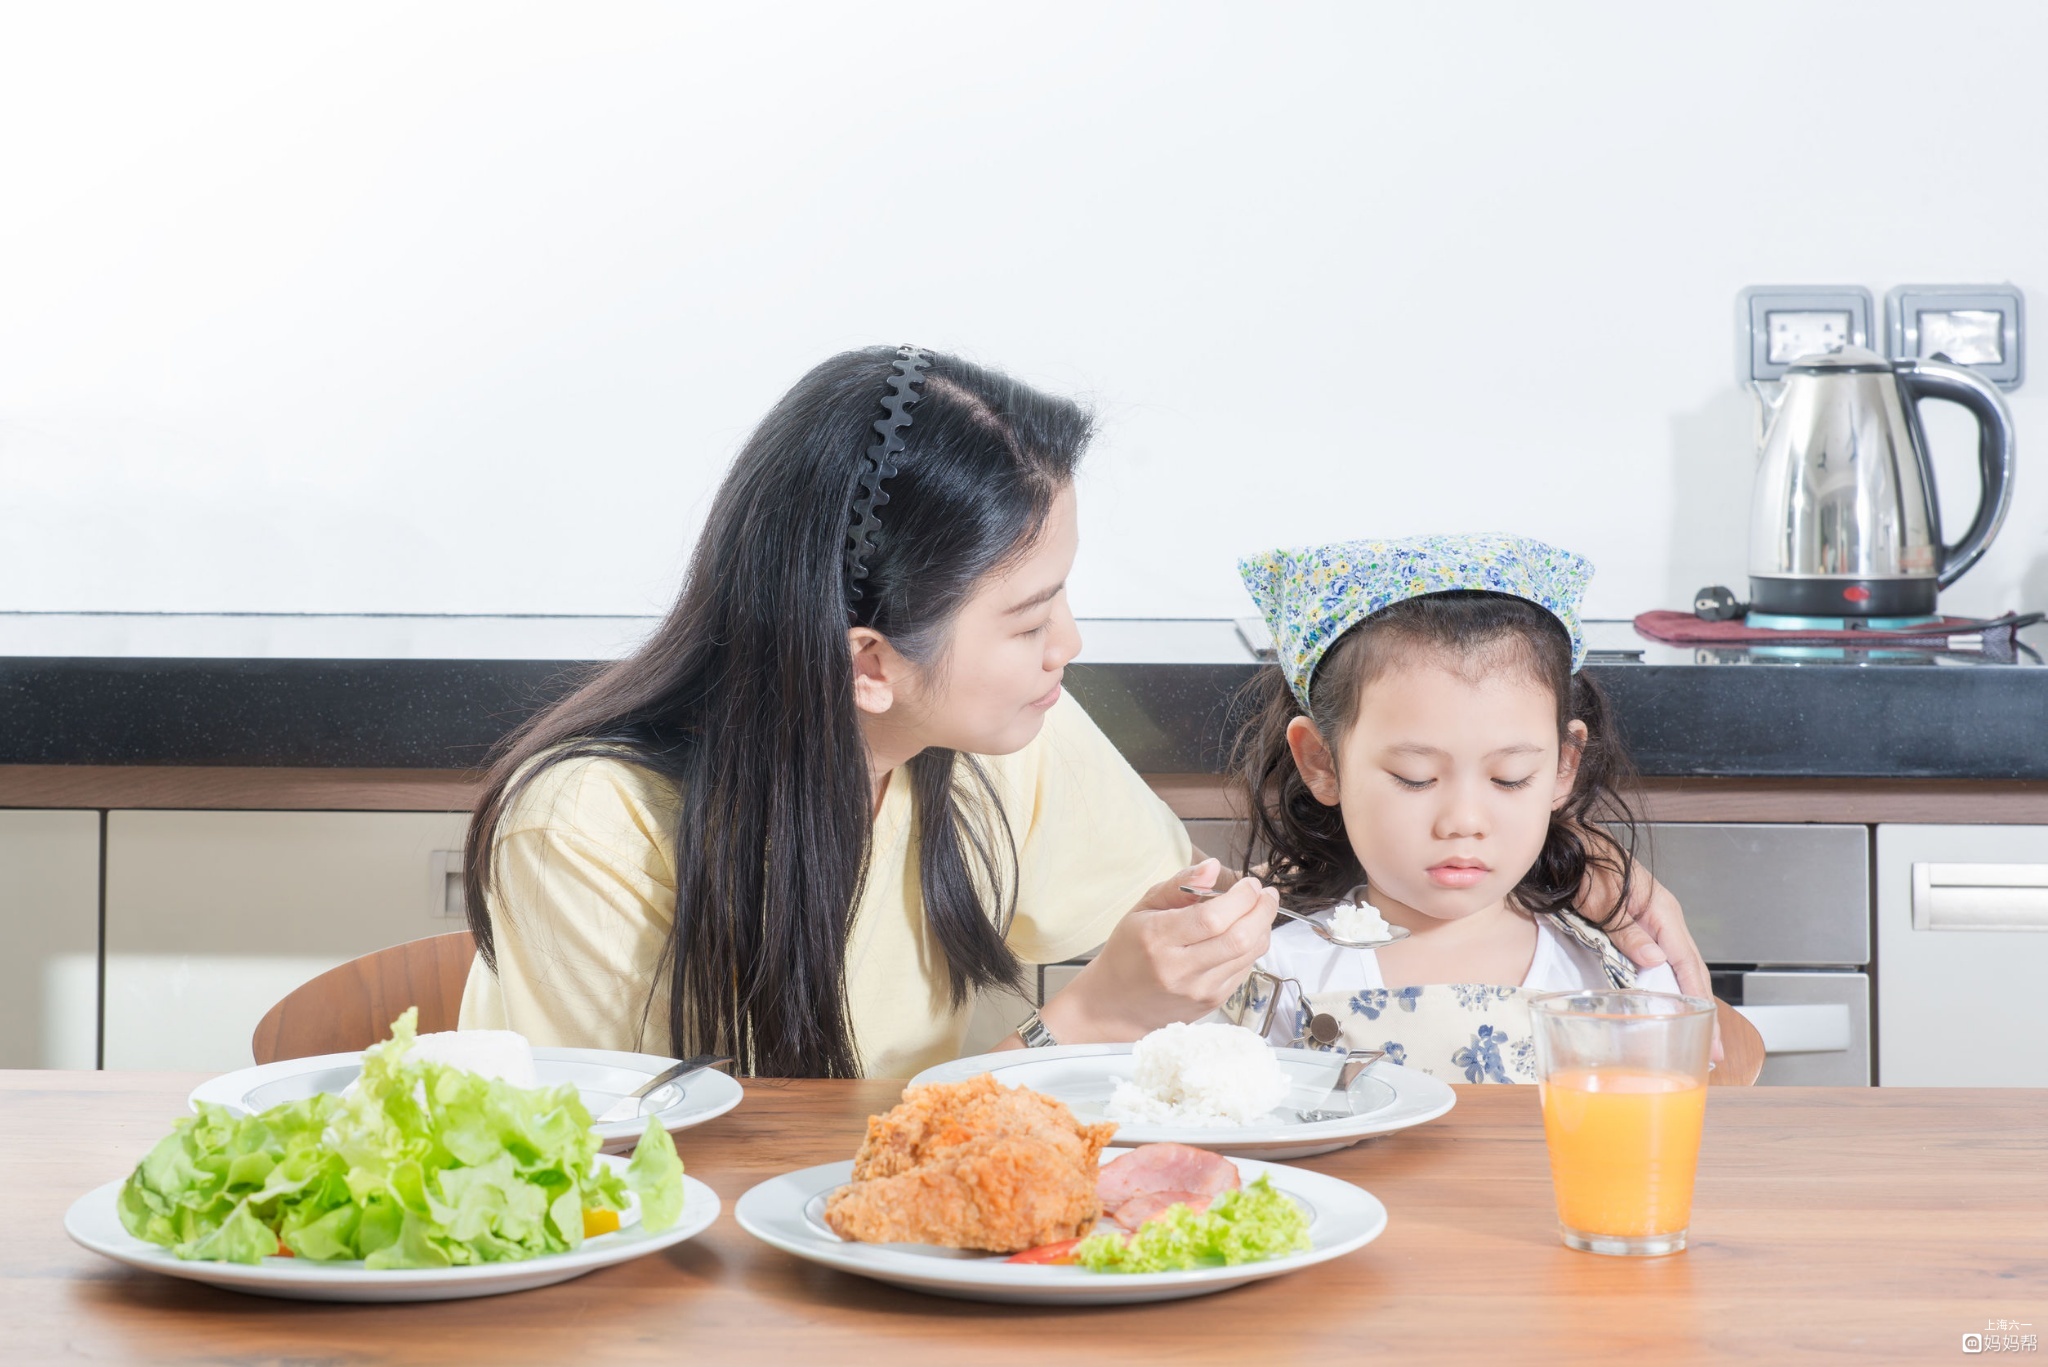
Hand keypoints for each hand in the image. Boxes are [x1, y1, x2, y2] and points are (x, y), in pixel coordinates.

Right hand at [1034, 860, 1276, 1043]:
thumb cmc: (1129, 951)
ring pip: (1248, 954)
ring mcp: (1199, 990)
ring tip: (1259, 910)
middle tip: (1266, 894)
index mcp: (1158, 939)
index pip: (1213, 918)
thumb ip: (1180, 884)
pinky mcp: (1212, 1002)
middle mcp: (1180, 969)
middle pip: (1239, 938)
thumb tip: (1213, 866)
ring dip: (1262, 927)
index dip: (1241, 898)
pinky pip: (1245, 969)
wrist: (1116, 1005)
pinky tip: (1244, 934)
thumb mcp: (1144, 908)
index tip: (1249, 884)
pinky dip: (1251, 948)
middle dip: (1263, 910)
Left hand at [1587, 859, 1723, 1063]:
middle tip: (1712, 1050)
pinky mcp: (1633, 928)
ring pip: (1675, 969)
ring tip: (1696, 1035)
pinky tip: (1665, 1005)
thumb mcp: (1600, 894)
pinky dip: (1665, 986)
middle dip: (1702, 1010)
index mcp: (1659, 909)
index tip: (1711, 1034)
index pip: (1687, 962)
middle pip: (1689, 970)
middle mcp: (1660, 917)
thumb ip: (1625, 927)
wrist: (1561, 841)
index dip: (1699, 1000)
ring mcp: (1648, 923)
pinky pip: (1657, 962)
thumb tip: (1654, 960)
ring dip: (1685, 1002)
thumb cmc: (1579, 857)